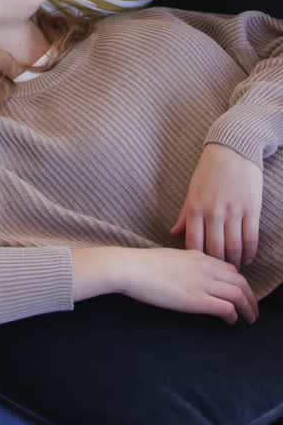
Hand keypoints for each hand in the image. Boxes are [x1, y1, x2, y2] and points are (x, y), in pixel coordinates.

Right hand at [120, 246, 257, 324]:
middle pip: (240, 281)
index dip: (238, 282)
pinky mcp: (196, 300)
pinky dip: (233, 316)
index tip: (239, 293)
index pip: (229, 268)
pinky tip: (230, 322)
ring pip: (238, 294)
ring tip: (249, 319)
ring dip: (248, 308)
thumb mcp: (170, 258)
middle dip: (250, 297)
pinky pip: (226, 308)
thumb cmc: (143, 264)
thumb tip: (189, 275)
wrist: (131, 268)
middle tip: (252, 310)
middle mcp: (204, 267)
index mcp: (198, 255)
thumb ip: (185, 264)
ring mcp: (201, 283)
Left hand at [170, 143, 262, 268]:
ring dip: (234, 262)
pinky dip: (249, 253)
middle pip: (215, 250)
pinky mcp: (251, 209)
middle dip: (217, 266)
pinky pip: (250, 238)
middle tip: (220, 274)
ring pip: (234, 248)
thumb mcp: (192, 190)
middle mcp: (213, 211)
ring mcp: (233, 211)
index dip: (199, 261)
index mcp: (195, 207)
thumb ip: (185, 215)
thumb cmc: (209, 171)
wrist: (233, 149)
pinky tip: (248, 258)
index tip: (202, 268)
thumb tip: (173, 233)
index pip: (194, 244)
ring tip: (234, 268)